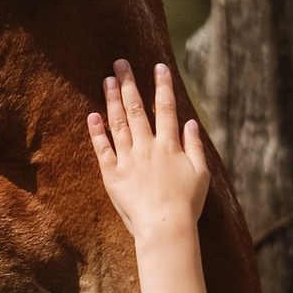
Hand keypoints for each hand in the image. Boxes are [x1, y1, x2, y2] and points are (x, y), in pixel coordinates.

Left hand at [86, 60, 210, 248]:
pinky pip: (102, 149)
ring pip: (118, 123)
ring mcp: (128, 160)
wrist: (166, 228)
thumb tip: (190, 123)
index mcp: (170, 146)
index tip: (159, 67)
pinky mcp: (113, 175)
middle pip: (137, 109)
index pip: (166, 108)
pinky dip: (97, 132)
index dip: (163, 86)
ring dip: (112, 100)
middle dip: (129, 83)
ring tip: (107, 80)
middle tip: (120, 63)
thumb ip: (194, 146)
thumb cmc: (187, 204)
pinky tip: (92, 115)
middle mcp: (147, 147)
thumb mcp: (201, 174)